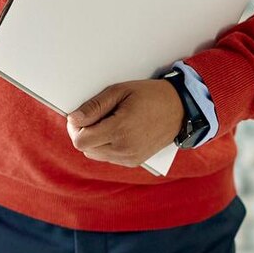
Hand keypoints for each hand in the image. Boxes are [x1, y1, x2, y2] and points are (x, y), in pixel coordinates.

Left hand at [65, 78, 182, 166]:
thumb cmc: (150, 95)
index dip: (74, 128)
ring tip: (108, 123)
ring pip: (95, 154)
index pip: (80, 140)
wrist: (180, 109)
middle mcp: (124, 148)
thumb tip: (73, 119)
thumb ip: (94, 106)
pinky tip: (117, 132)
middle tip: (92, 117)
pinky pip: (109, 157)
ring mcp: (130, 157)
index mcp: (120, 130)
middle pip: (86, 149)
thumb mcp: (120, 91)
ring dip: (94, 140)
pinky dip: (106, 146)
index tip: (78, 117)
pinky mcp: (134, 161)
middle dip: (84, 133)